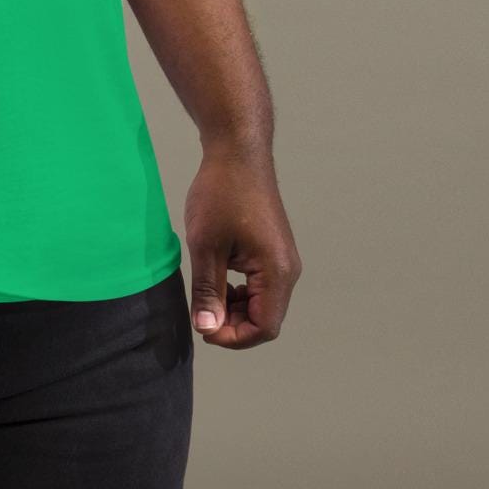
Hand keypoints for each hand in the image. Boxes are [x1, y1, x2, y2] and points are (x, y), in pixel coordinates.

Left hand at [182, 139, 301, 347]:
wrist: (237, 151)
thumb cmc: (221, 193)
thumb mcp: (206, 245)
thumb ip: (207, 290)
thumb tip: (207, 328)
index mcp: (277, 272)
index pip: (263, 327)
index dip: (232, 337)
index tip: (202, 326)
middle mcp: (288, 271)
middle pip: (264, 319)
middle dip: (232, 323)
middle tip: (200, 310)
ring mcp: (283, 260)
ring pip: (261, 303)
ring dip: (234, 308)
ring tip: (206, 292)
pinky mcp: (273, 251)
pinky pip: (260, 286)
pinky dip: (238, 291)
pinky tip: (217, 277)